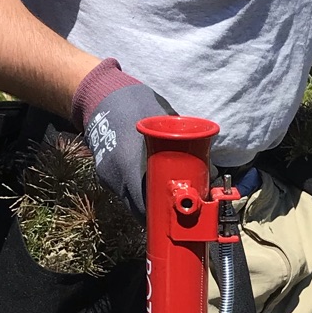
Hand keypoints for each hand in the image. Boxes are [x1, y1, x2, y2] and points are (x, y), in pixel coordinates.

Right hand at [71, 58, 172, 216]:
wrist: (100, 96)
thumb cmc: (137, 105)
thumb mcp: (165, 123)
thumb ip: (185, 148)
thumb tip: (211, 173)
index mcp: (130, 166)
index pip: (144, 207)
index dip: (162, 214)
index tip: (179, 216)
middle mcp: (115, 176)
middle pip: (138, 207)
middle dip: (157, 208)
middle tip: (176, 204)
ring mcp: (107, 175)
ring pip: (130, 198)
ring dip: (147, 197)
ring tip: (164, 187)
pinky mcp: (103, 172)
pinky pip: (123, 187)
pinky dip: (137, 186)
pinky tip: (147, 174)